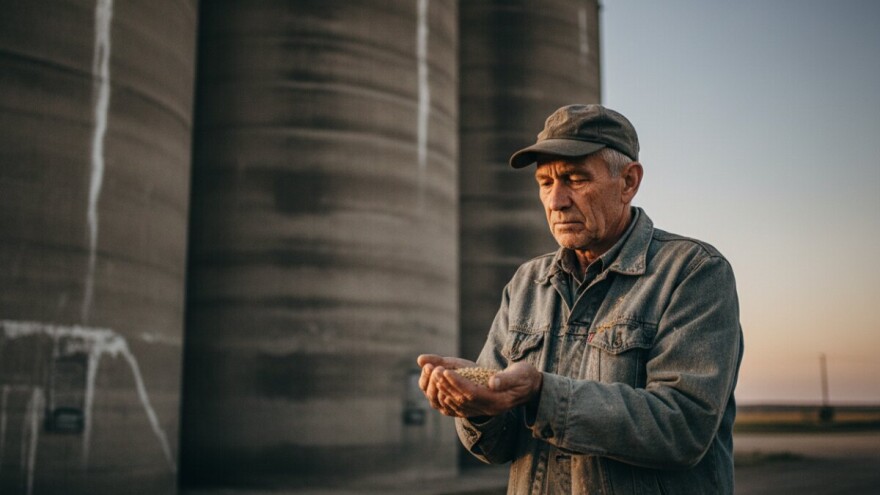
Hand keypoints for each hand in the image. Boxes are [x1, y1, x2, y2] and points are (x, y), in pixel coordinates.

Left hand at [417, 354, 542, 417]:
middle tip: (434, 371)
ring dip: (445, 390)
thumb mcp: (520, 374)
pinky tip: (441, 393)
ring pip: (459, 404)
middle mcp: (489, 409)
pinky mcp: (481, 408)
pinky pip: (461, 408)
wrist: (530, 388)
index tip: (445, 371)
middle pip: (462, 399)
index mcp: (498, 401)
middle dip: (447, 385)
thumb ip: (506, 379)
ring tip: (434, 376)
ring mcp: (484, 410)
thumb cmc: (525, 377)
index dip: (457, 382)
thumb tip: (492, 382)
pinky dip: (450, 400)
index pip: (472, 393)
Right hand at [417, 354, 476, 414]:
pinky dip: (450, 399)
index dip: (425, 375)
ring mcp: (444, 407)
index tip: (430, 366)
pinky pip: (450, 408)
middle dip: (433, 380)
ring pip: (438, 400)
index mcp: (430, 387)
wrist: (480, 383)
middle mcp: (435, 399)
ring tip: (446, 376)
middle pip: (430, 393)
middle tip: (438, 369)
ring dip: (441, 388)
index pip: (423, 384)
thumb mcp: (449, 364)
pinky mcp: (455, 412)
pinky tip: (452, 390)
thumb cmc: (461, 371)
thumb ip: (435, 361)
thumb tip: (419, 359)